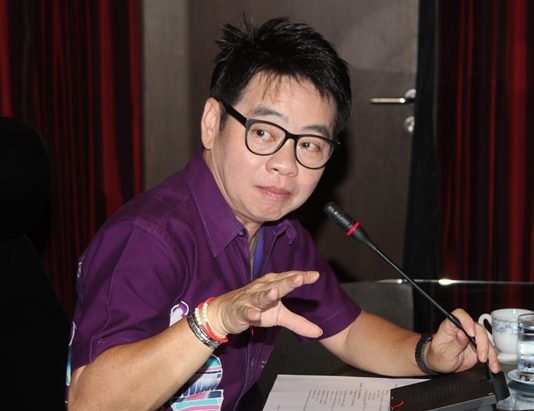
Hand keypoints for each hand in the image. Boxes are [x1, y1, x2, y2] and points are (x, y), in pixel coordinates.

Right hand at [207, 270, 322, 338]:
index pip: (289, 279)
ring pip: (260, 297)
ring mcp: (250, 299)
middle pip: (277, 284)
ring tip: (275, 293)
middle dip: (288, 281)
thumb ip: (298, 322)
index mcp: (273, 285)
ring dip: (267, 295)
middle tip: (300, 278)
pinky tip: (255, 315)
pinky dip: (250, 313)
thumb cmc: (256, 309)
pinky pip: (246, 312)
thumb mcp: (279, 316)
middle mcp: (262, 288)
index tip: (315, 275)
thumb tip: (319, 332)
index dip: (302, 277)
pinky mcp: (240, 311)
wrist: (226, 313)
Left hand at [426, 308, 499, 373]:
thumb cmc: (438, 355)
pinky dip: (493, 358)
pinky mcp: (479, 347)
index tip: (471, 333)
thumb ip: (454, 344)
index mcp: (450, 325)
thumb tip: (462, 334)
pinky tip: (494, 366)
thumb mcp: (444, 352)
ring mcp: (472, 337)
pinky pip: (489, 350)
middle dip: (482, 343)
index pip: (459, 315)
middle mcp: (463, 329)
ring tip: (490, 364)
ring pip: (486, 339)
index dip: (467, 321)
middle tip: (481, 356)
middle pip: (477, 328)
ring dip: (490, 352)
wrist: (441, 364)